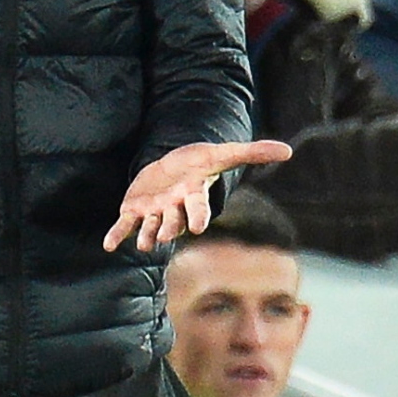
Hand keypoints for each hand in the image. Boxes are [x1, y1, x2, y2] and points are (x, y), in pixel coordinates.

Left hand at [103, 140, 296, 253]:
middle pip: (173, 221)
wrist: (171, 164)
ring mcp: (154, 211)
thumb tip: (288, 150)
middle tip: (166, 237)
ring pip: (150, 227)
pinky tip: (108, 246)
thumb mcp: (222, 153)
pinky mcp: (134, 210)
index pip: (198, 208)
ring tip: (145, 244)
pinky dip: (117, 235)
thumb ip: (252, 153)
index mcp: (193, 196)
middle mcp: (174, 208)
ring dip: (147, 235)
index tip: (199, 226)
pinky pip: (125, 225)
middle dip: (170, 228)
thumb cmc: (198, 161)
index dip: (198, 216)